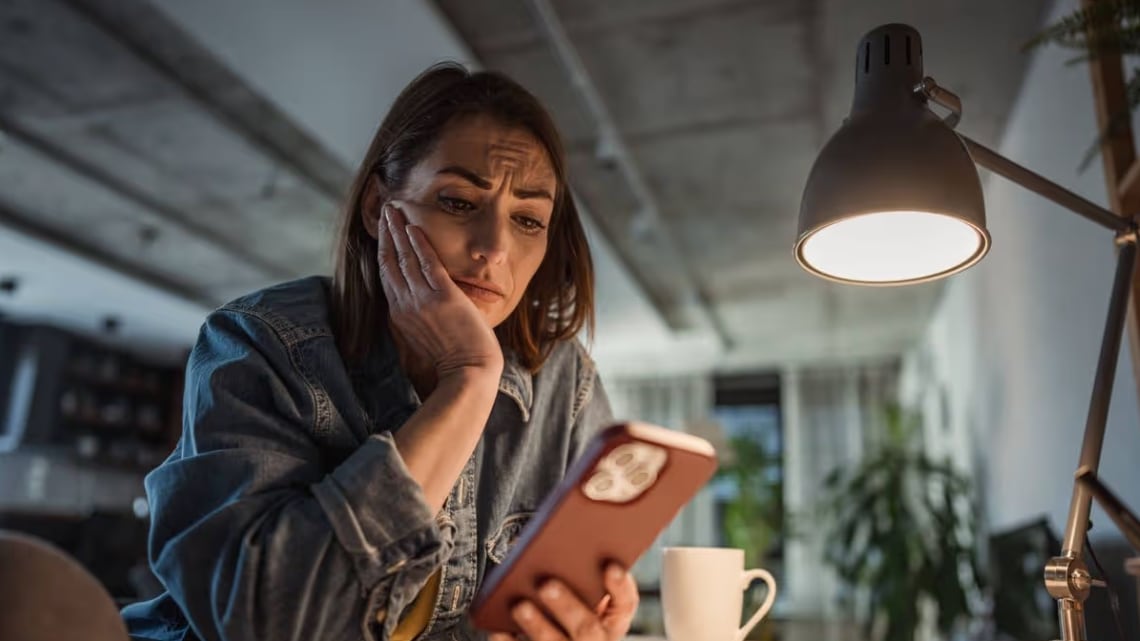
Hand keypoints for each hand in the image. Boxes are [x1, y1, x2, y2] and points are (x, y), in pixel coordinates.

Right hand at [376, 202, 503, 384]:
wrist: (467, 376)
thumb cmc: (451, 365)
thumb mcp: (424, 341)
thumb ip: (418, 321)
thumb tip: (421, 308)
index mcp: (400, 317)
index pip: (387, 276)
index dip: (383, 251)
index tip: (383, 232)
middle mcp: (405, 305)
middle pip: (389, 262)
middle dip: (386, 234)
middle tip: (384, 211)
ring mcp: (423, 301)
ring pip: (404, 258)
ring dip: (398, 231)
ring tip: (394, 210)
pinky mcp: (443, 298)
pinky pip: (428, 264)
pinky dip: (420, 244)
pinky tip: (415, 227)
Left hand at [489, 564, 638, 640]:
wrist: (566, 640)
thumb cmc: (573, 609)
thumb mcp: (586, 596)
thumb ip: (584, 576)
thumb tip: (562, 541)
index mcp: (613, 621)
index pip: (626, 603)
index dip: (620, 586)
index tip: (610, 566)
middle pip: (588, 629)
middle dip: (567, 606)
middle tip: (547, 584)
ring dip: (538, 626)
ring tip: (520, 605)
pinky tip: (499, 629)